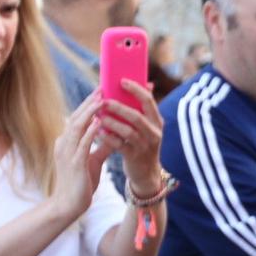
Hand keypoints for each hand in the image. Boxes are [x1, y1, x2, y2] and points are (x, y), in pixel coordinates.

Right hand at [50, 92, 107, 224]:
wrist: (69, 205)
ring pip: (77, 126)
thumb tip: (113, 134)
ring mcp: (67, 152)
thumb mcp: (93, 161)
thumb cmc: (80, 183)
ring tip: (102, 98)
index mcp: (68, 142)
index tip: (102, 91)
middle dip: (90, 102)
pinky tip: (100, 122)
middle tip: (103, 87)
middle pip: (76, 117)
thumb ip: (102, 147)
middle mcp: (64, 143)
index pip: (79, 118)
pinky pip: (82, 144)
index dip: (90, 104)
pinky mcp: (73, 163)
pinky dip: (90, 131)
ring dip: (89, 112)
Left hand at [101, 80, 165, 195]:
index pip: (148, 101)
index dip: (136, 90)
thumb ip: (145, 108)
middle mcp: (154, 133)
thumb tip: (147, 83)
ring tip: (98, 116)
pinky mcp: (134, 157)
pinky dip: (107, 137)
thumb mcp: (149, 127)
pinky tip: (98, 132)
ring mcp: (145, 146)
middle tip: (103, 101)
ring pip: (127, 131)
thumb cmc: (143, 144)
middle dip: (119, 107)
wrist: (146, 173)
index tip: (121, 81)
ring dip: (111, 122)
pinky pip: (119, 145)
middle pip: (136, 116)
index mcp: (157, 121)